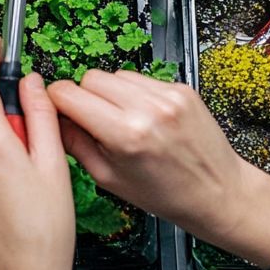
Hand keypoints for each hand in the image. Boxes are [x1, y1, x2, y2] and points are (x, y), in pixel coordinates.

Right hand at [47, 70, 269, 268]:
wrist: (217, 192)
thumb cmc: (165, 195)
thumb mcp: (108, 179)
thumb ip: (74, 144)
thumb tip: (52, 119)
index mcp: (125, 135)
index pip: (70, 94)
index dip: (56, 100)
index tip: (56, 108)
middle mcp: (148, 108)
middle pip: (91, 78)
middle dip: (84, 96)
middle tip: (91, 121)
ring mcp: (168, 95)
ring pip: (115, 75)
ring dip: (109, 93)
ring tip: (121, 121)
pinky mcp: (181, 88)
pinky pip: (141, 79)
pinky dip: (134, 93)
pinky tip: (142, 117)